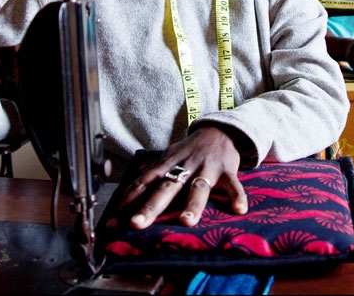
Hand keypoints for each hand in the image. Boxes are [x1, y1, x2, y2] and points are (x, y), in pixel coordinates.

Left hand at [109, 126, 247, 230]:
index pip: (144, 182)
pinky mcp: (227, 171)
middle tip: (136, 224)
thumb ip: (153, 173)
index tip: (114, 220)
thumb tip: (130, 187)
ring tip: (186, 221)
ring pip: (197, 187)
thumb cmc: (190, 150)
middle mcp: (184, 165)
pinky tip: (239, 210)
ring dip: (192, 205)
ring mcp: (206, 168)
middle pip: (165, 187)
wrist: (220, 130)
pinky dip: (237, 197)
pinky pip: (233, 185)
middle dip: (150, 206)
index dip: (128, 200)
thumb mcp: (169, 157)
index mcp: (167, 163)